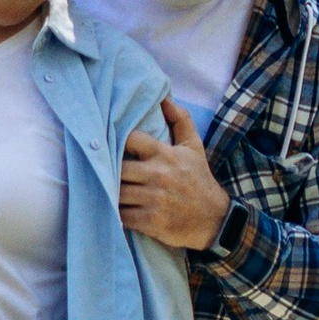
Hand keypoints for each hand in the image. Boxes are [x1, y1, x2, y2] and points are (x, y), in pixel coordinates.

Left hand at [119, 100, 226, 252]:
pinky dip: (116, 214)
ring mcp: (154, 199)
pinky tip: (115, 210)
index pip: (130, 139)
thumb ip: (180, 120)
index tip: (111, 146)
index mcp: (165, 154)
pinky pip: (123, 215)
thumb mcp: (194, 147)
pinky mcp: (151, 222)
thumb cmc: (199, 179)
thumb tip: (164, 98)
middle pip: (118, 168)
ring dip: (110, 192)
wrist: (214, 218)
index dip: (117, 141)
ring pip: (117, 192)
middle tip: (104, 172)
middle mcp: (158, 175)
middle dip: (110, 171)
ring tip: (106, 190)